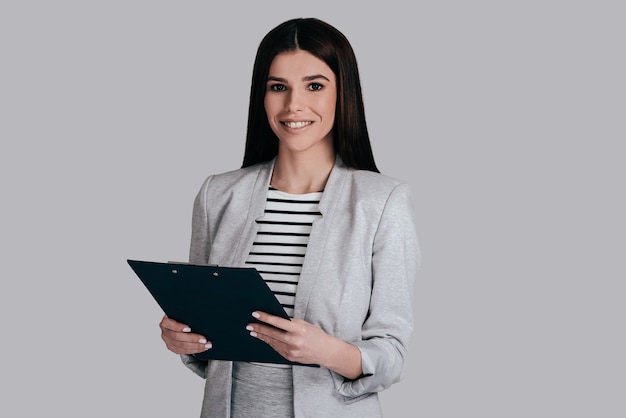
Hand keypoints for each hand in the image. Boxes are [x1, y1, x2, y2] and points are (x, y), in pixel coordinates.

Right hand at [159, 315, 212, 354]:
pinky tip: (201, 348)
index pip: (169, 324)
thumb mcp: (181, 313)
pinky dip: (194, 350)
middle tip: (204, 339)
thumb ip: (186, 314)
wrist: (176, 323)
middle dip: (193, 339)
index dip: (178, 327)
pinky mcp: (172, 347)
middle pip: (178, 337)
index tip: (189, 328)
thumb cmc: (180, 317)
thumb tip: (200, 314)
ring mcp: (168, 341)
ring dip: (196, 346)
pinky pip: (183, 351)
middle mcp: (165, 332)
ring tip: (206, 345)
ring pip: (181, 346)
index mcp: (165, 322)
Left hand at [247, 311, 362, 378]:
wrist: (326, 352)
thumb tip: (275, 318)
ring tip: (253, 331)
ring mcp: (291, 351)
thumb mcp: (305, 324)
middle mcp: (295, 341)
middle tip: (249, 324)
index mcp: (299, 330)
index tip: (256, 313)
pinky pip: (276, 348)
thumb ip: (291, 322)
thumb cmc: (316, 335)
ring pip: (272, 342)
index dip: (266, 317)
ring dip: (261, 336)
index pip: (278, 322)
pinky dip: (269, 342)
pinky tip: (264, 338)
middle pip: (272, 333)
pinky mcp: (290, 357)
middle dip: (259, 328)